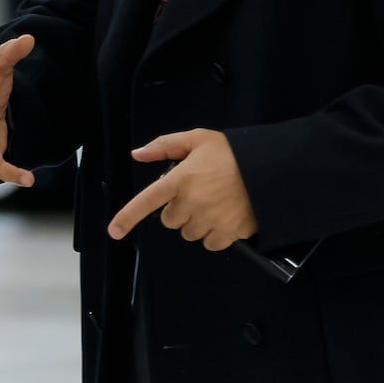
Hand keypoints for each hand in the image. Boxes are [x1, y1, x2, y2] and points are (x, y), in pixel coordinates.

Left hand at [108, 129, 256, 250]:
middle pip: (170, 220)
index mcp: (180, 180)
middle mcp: (191, 203)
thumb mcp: (197, 139)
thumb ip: (165, 146)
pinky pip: (210, 243)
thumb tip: (138, 154)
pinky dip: (214, 235)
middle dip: (178, 209)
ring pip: (189, 233)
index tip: (114, 231)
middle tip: (196, 194)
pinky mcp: (228, 234)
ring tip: (213, 203)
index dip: (128, 217)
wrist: (269, 169)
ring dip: (195, 222)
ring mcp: (210, 220)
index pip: (148, 200)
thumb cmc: (230, 153)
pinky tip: (224, 217)